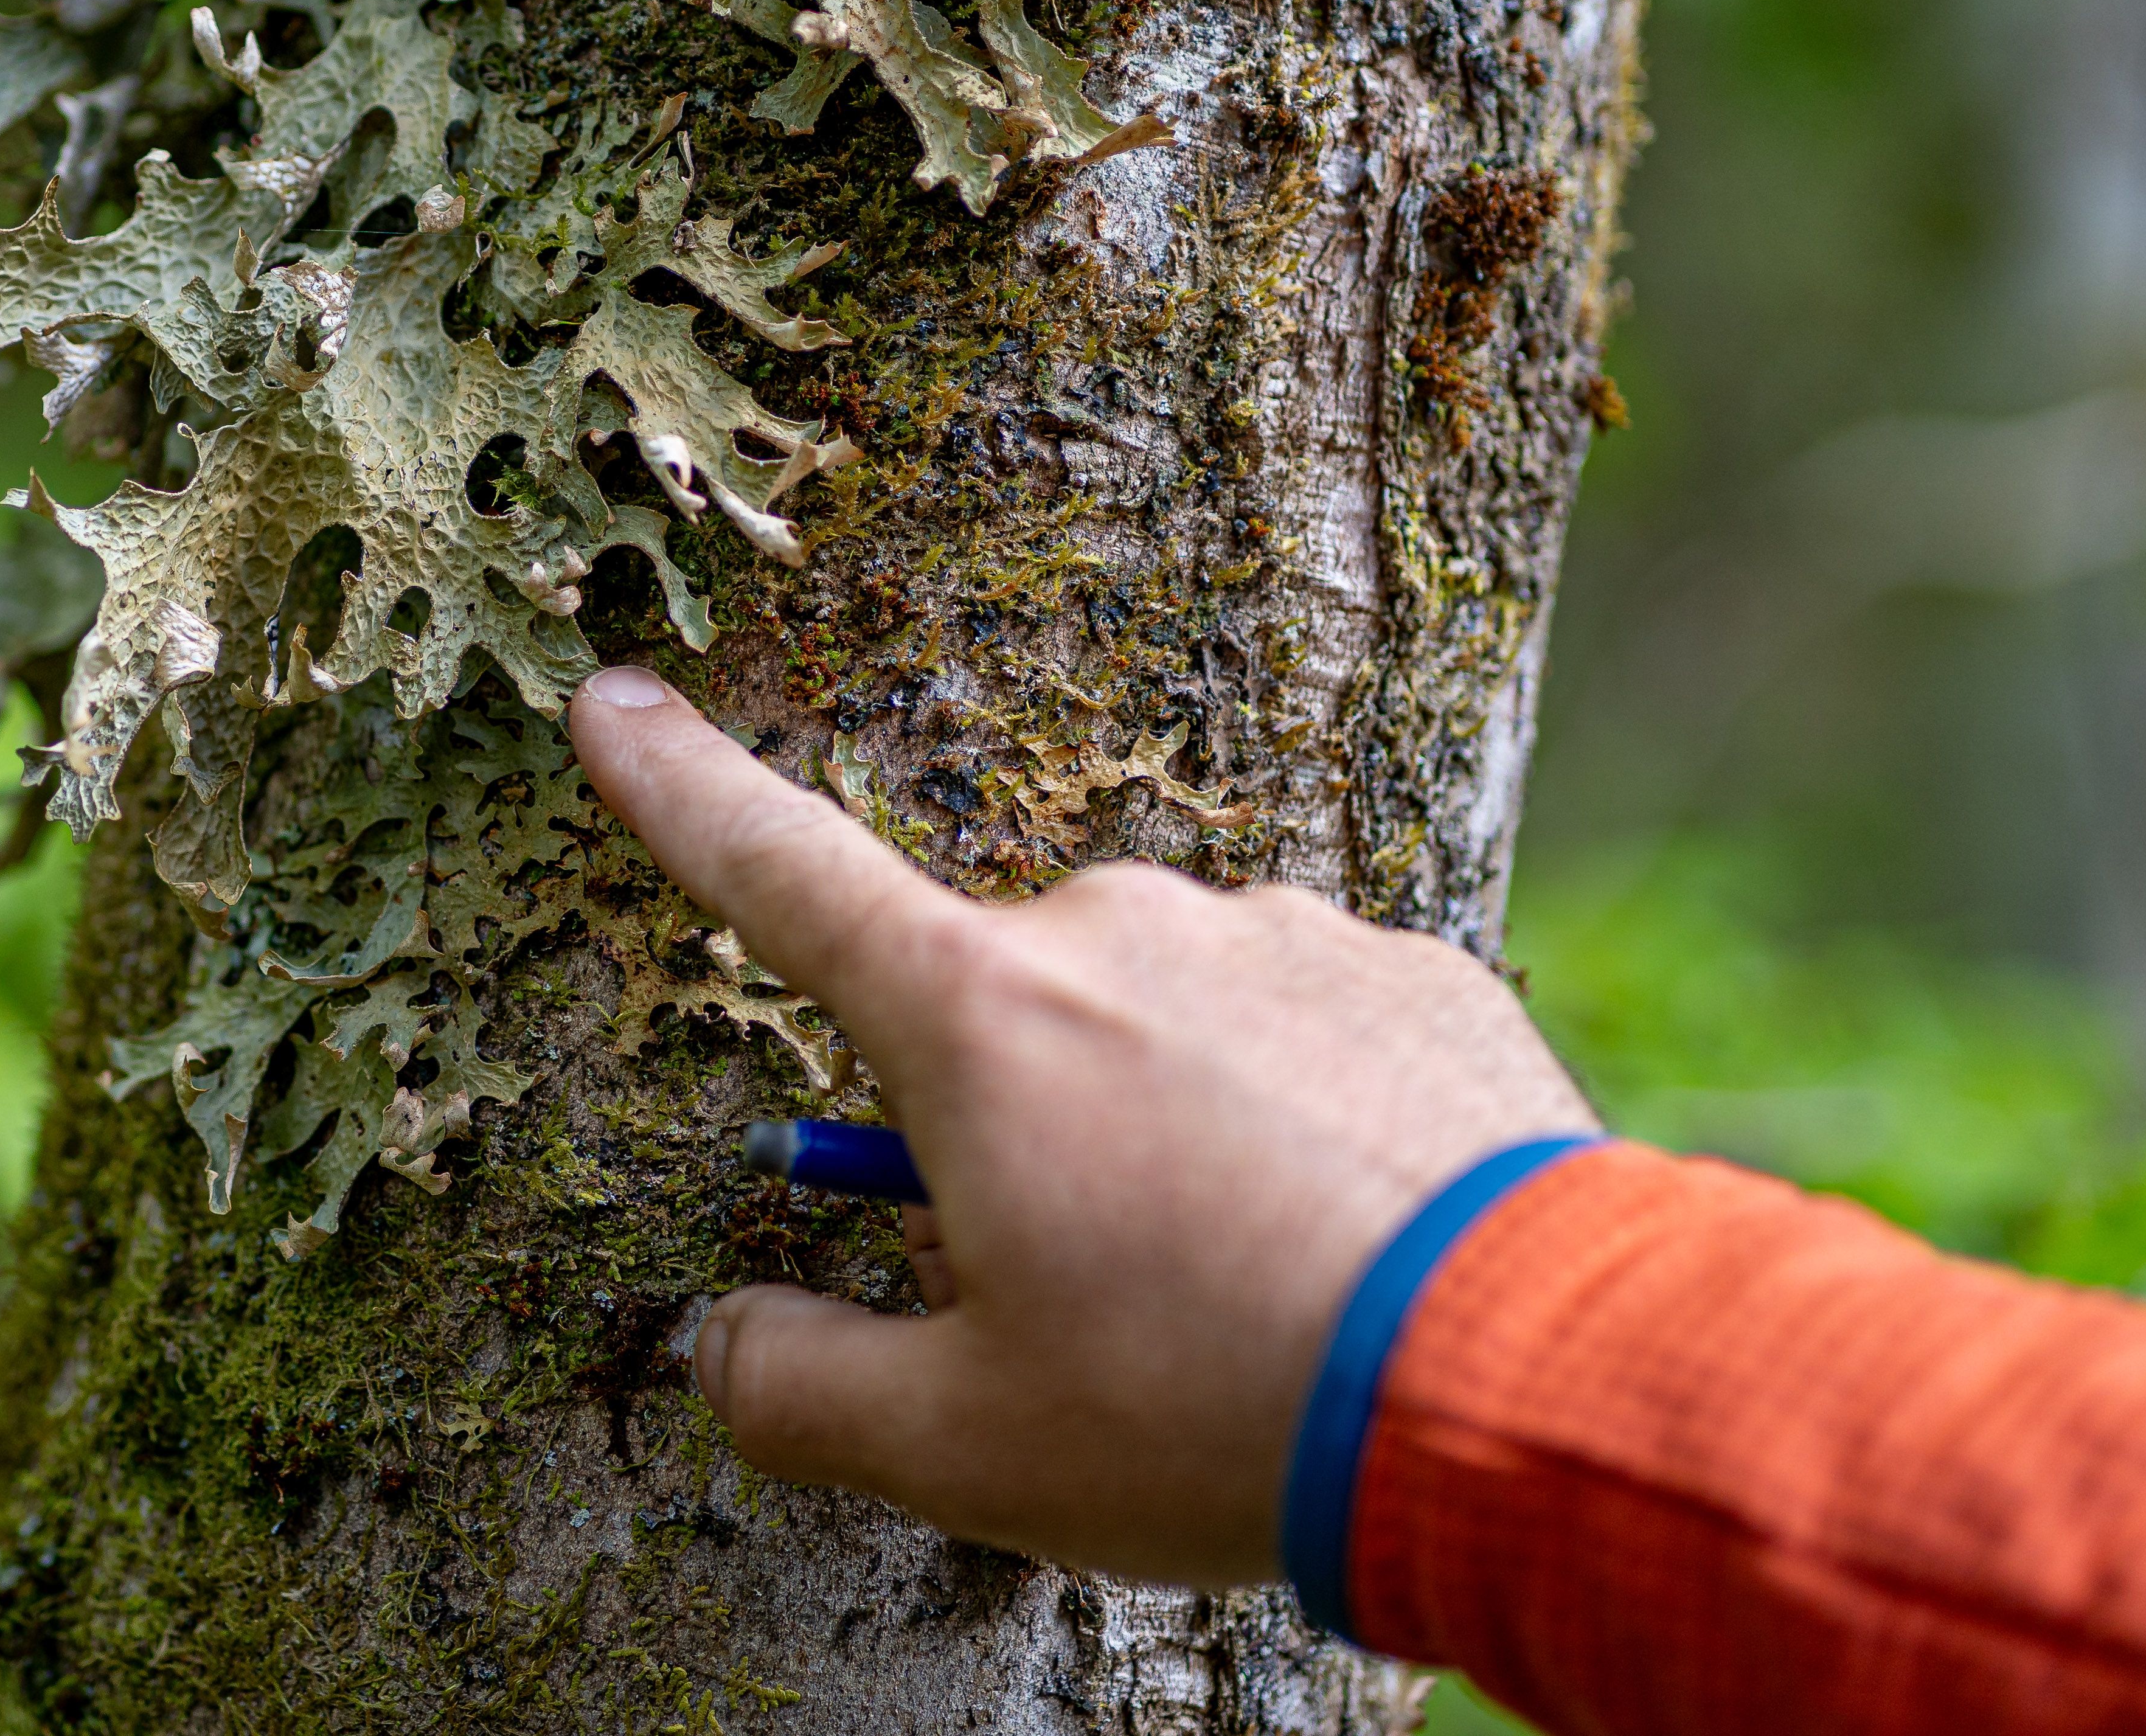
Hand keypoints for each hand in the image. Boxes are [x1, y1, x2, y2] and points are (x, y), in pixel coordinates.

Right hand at [565, 666, 1598, 1587]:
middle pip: (1002, 1022)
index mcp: (980, 1019)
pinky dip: (1303, 1125)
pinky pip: (1305, 1036)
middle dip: (1014, 1137)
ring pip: (1161, 1030)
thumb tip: (728, 1341)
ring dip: (1169, 1131)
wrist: (1535, 1386)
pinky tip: (1357, 1244)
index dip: (679, 789)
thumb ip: (801, 1386)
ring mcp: (1277, 940)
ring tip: (1260, 1295)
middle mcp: (1119, 933)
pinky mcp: (1413, 975)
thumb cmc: (1220, 1411)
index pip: (776, 872)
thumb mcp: (969, 1448)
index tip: (611, 697)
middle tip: (1098, 1303)